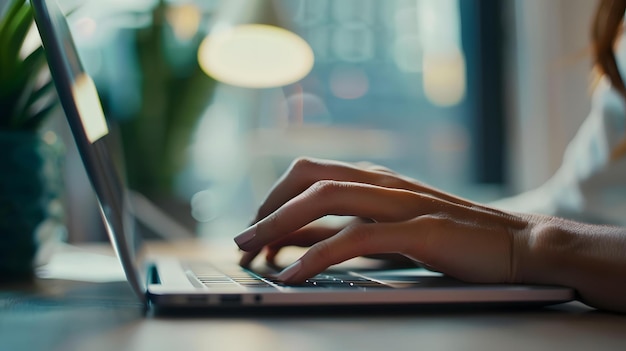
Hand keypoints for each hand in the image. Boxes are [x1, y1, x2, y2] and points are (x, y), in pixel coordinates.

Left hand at [235, 157, 533, 283]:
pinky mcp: (420, 229)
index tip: (253, 228)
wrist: (518, 244)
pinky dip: (317, 256)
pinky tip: (294, 275)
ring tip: (253, 252)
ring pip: (326, 198)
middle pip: (309, 177)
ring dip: (280, 224)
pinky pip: (356, 238)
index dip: (274, 197)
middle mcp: (383, 182)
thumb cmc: (452, 239)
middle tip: (243, 239)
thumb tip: (298, 242)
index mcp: (375, 179)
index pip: (310, 174)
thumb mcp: (390, 230)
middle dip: (268, 206)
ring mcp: (401, 202)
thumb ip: (348, 230)